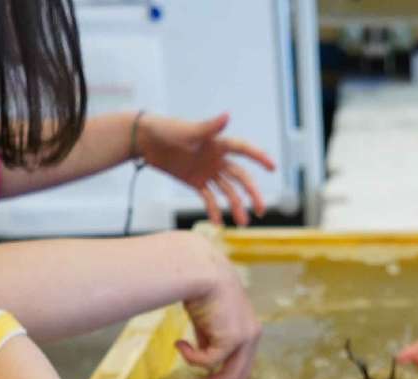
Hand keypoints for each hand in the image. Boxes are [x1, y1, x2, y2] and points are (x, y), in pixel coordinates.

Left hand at [137, 111, 274, 226]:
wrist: (145, 140)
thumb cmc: (166, 130)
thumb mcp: (188, 130)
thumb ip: (209, 126)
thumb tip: (228, 116)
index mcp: (217, 143)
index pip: (243, 150)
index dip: (259, 157)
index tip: (273, 167)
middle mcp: (216, 158)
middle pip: (239, 177)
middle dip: (252, 193)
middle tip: (261, 210)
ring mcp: (207, 171)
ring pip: (227, 191)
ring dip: (236, 206)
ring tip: (243, 223)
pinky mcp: (196, 181)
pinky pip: (209, 198)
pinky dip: (214, 210)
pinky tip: (219, 223)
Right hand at [178, 254, 262, 378]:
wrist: (199, 266)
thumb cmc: (199, 287)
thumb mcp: (206, 320)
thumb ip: (208, 339)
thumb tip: (201, 358)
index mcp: (248, 332)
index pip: (242, 367)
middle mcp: (252, 336)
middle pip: (239, 377)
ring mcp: (246, 337)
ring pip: (229, 375)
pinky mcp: (233, 337)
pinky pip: (211, 361)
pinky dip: (193, 359)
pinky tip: (179, 345)